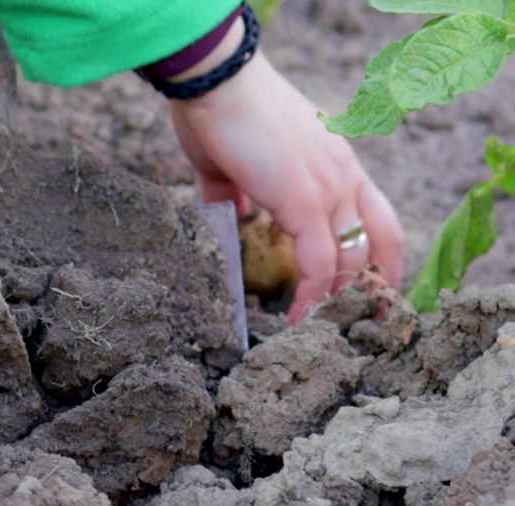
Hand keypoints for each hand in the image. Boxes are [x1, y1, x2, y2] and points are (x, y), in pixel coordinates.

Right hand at [169, 51, 403, 323]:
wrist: (217, 84)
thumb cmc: (221, 112)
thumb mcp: (232, 164)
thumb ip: (237, 194)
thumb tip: (230, 216)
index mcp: (336, 162)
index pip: (377, 218)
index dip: (375, 258)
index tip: (359, 290)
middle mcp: (345, 175)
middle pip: (379, 243)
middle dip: (369, 289)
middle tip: (352, 324)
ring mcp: (331, 188)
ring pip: (352, 260)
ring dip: (336, 301)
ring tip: (319, 331)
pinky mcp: (306, 202)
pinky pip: (318, 264)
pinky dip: (310, 296)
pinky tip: (296, 317)